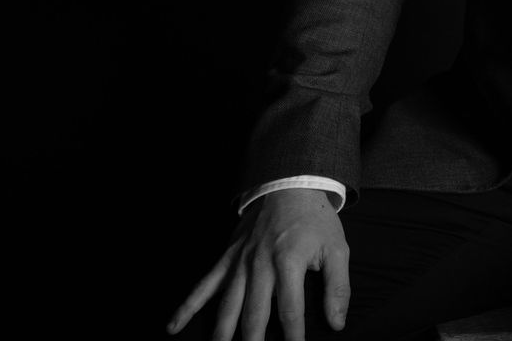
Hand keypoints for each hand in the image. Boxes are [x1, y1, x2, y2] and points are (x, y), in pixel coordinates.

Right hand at [168, 188, 350, 340]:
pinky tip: (173, 326)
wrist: (289, 185)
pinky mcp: (227, 259)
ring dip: (222, 333)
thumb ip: (338, 288)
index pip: (290, 311)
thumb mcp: (337, 250)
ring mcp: (239, 263)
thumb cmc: (316, 221)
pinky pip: (204, 285)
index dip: (293, 337)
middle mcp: (260, 265)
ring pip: (227, 306)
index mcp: (289, 263)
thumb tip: (337, 323)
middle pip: (254, 314)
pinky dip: (188, 306)